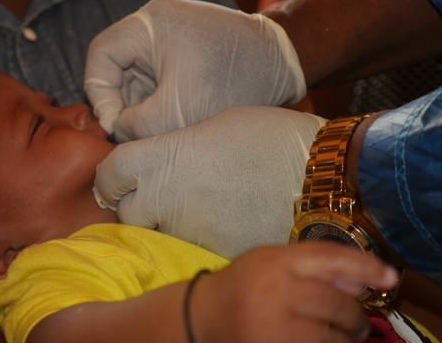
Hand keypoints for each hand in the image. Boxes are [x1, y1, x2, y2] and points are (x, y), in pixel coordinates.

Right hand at [84, 0, 305, 140]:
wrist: (287, 63)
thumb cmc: (237, 80)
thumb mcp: (180, 111)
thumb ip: (137, 126)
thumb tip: (115, 132)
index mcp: (149, 23)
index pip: (100, 55)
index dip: (99, 94)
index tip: (114, 126)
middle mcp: (155, 24)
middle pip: (115, 66)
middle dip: (121, 103)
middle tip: (131, 134)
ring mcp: (169, 36)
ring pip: (134, 76)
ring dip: (140, 105)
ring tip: (155, 130)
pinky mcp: (182, 51)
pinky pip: (154, 78)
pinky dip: (156, 102)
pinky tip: (170, 121)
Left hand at [94, 106, 326, 259]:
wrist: (321, 177)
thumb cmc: (272, 138)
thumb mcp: (216, 124)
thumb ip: (176, 145)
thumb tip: (163, 157)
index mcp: (164, 158)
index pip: (109, 172)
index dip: (111, 173)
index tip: (120, 174)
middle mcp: (167, 197)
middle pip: (125, 210)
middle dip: (133, 202)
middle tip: (154, 192)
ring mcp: (189, 230)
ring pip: (156, 233)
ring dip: (164, 221)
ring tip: (191, 205)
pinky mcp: (213, 253)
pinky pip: (190, 247)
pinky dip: (196, 236)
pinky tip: (218, 220)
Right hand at [195, 242, 399, 342]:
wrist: (202, 315)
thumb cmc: (243, 284)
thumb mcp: (271, 261)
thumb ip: (311, 265)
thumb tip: (358, 278)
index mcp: (277, 262)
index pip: (329, 257)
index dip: (364, 265)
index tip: (389, 276)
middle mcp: (276, 292)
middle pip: (336, 304)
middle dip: (354, 316)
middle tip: (356, 322)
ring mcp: (273, 327)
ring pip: (330, 338)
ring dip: (344, 339)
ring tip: (342, 336)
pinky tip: (322, 342)